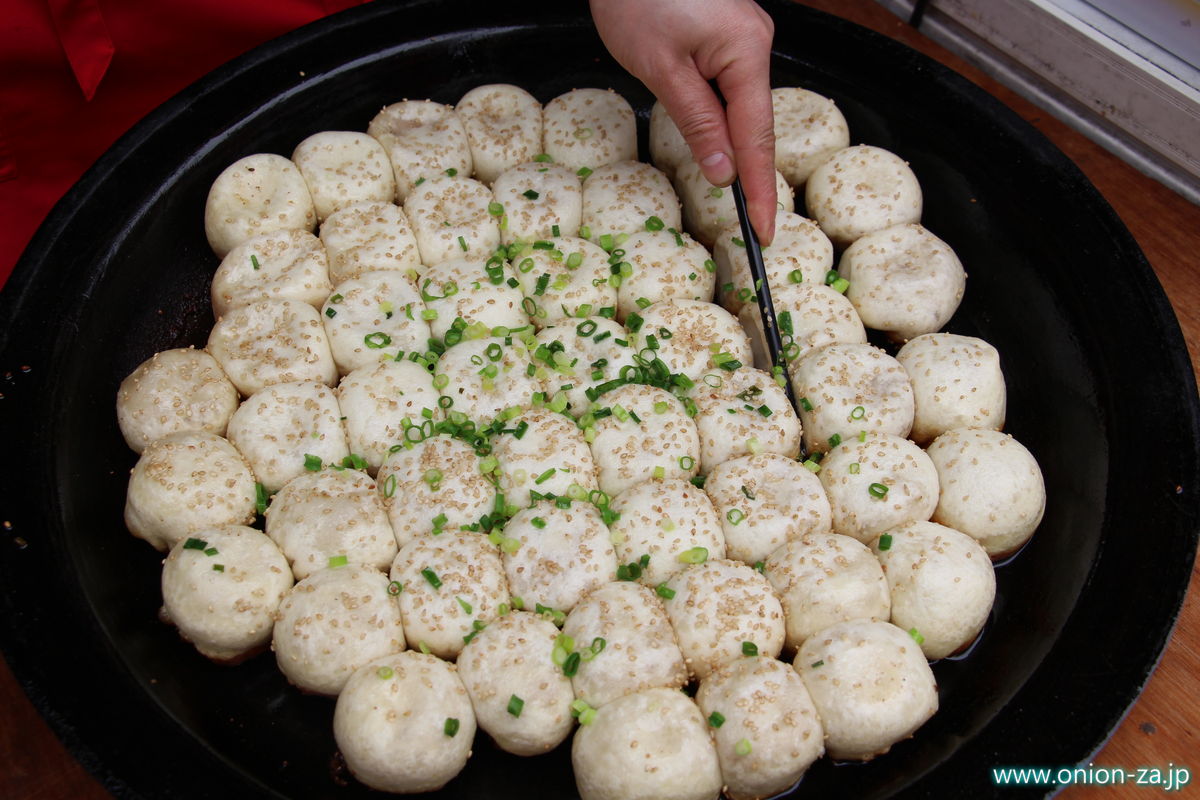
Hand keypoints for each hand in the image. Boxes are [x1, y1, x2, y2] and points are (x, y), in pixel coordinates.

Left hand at [590, 0, 776, 243]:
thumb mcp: (661, 68)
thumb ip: (696, 121)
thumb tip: (723, 171)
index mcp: (746, 52)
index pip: (757, 138)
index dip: (760, 189)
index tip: (764, 230)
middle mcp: (754, 43)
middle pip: (755, 123)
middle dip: (752, 174)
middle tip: (752, 225)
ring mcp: (742, 37)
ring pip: (741, 107)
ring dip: (733, 147)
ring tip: (737, 196)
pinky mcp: (725, 34)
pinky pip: (730, 88)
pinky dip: (723, 120)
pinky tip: (718, 145)